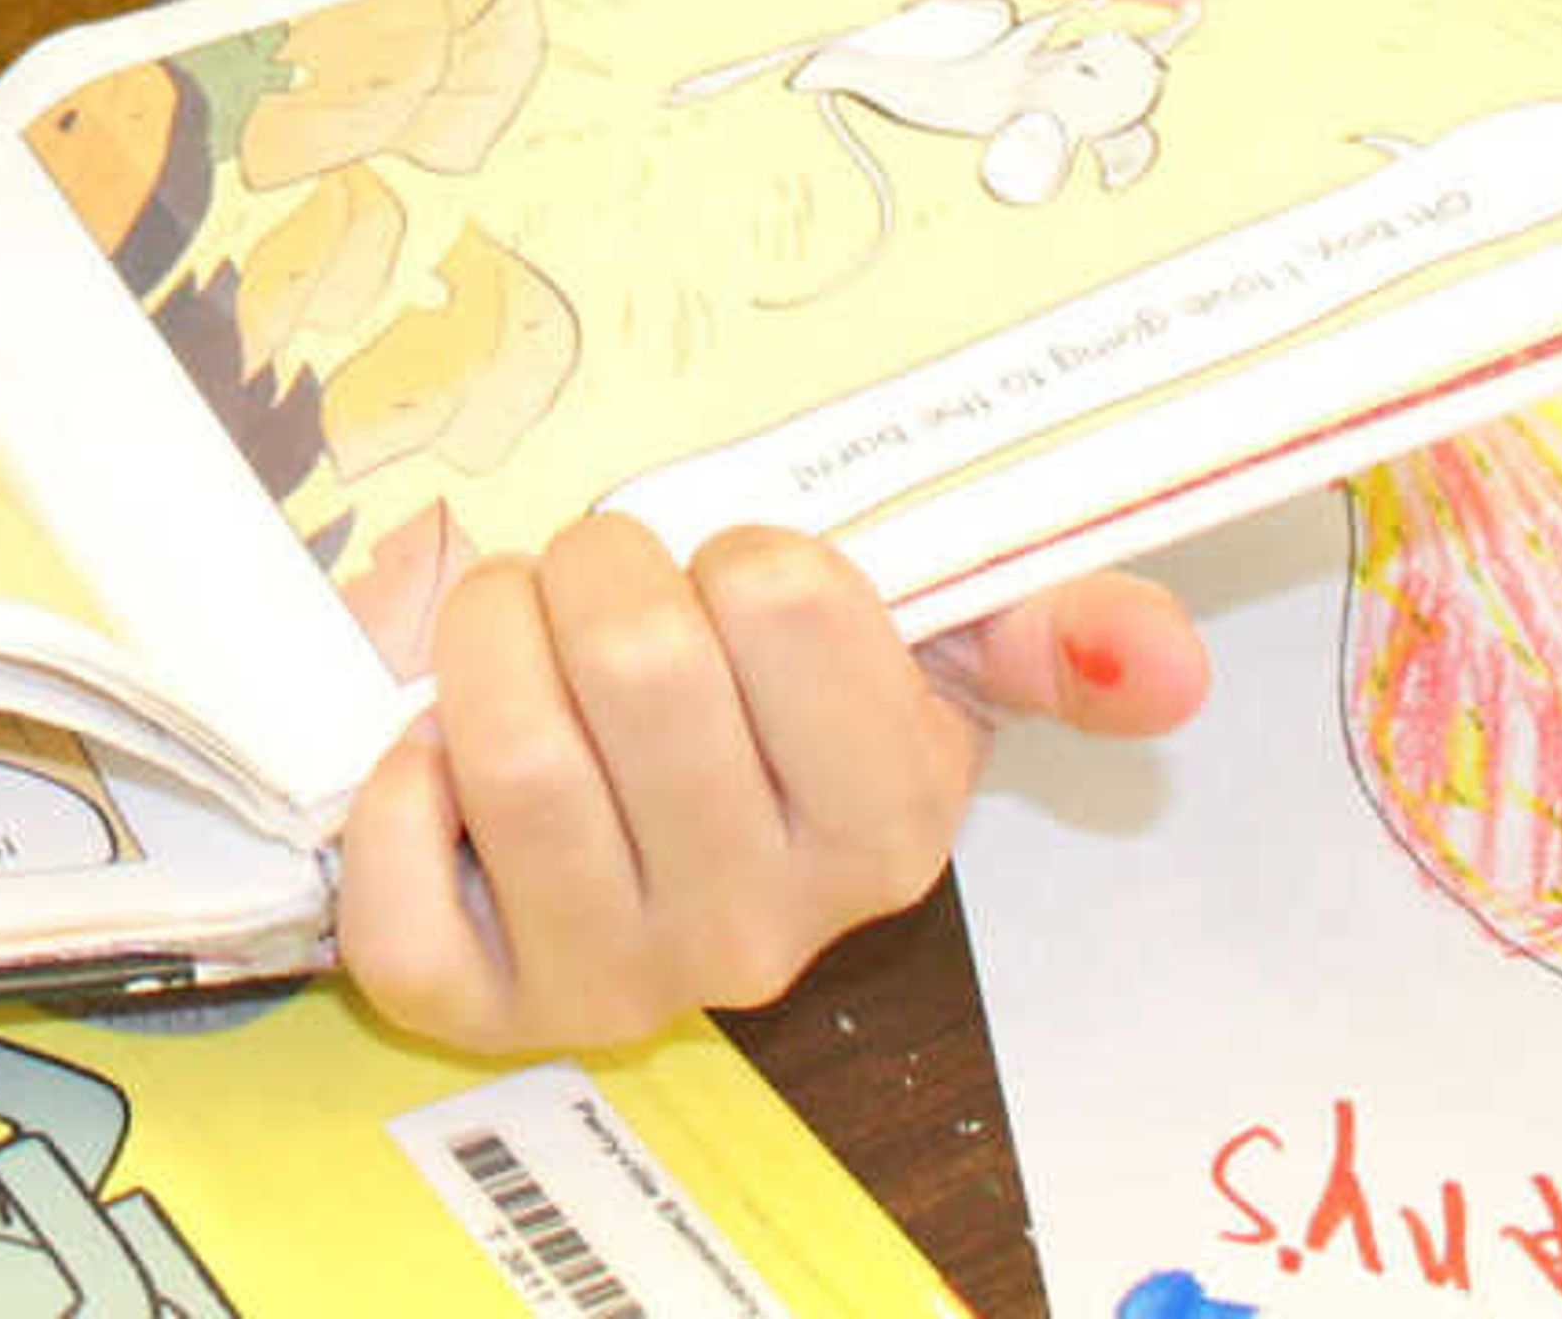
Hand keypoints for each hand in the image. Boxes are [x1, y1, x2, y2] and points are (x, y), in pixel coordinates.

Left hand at [333, 512, 1205, 1057]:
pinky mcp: (472, 1008)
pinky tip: (435, 759)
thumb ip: (1057, 632)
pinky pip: (393, 897)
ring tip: (512, 642)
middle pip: (635, 658)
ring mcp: (613, 980)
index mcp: (883, 828)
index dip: (737, 553)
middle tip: (598, 593)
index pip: (788, 599)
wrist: (626, 805)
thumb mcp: (923, 648)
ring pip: (509, 751)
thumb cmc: (763, 699)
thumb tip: (1169, 659)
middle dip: (591, 569)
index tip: (732, 588)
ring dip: (484, 641)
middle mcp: (762, 929)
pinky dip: (392, 787)